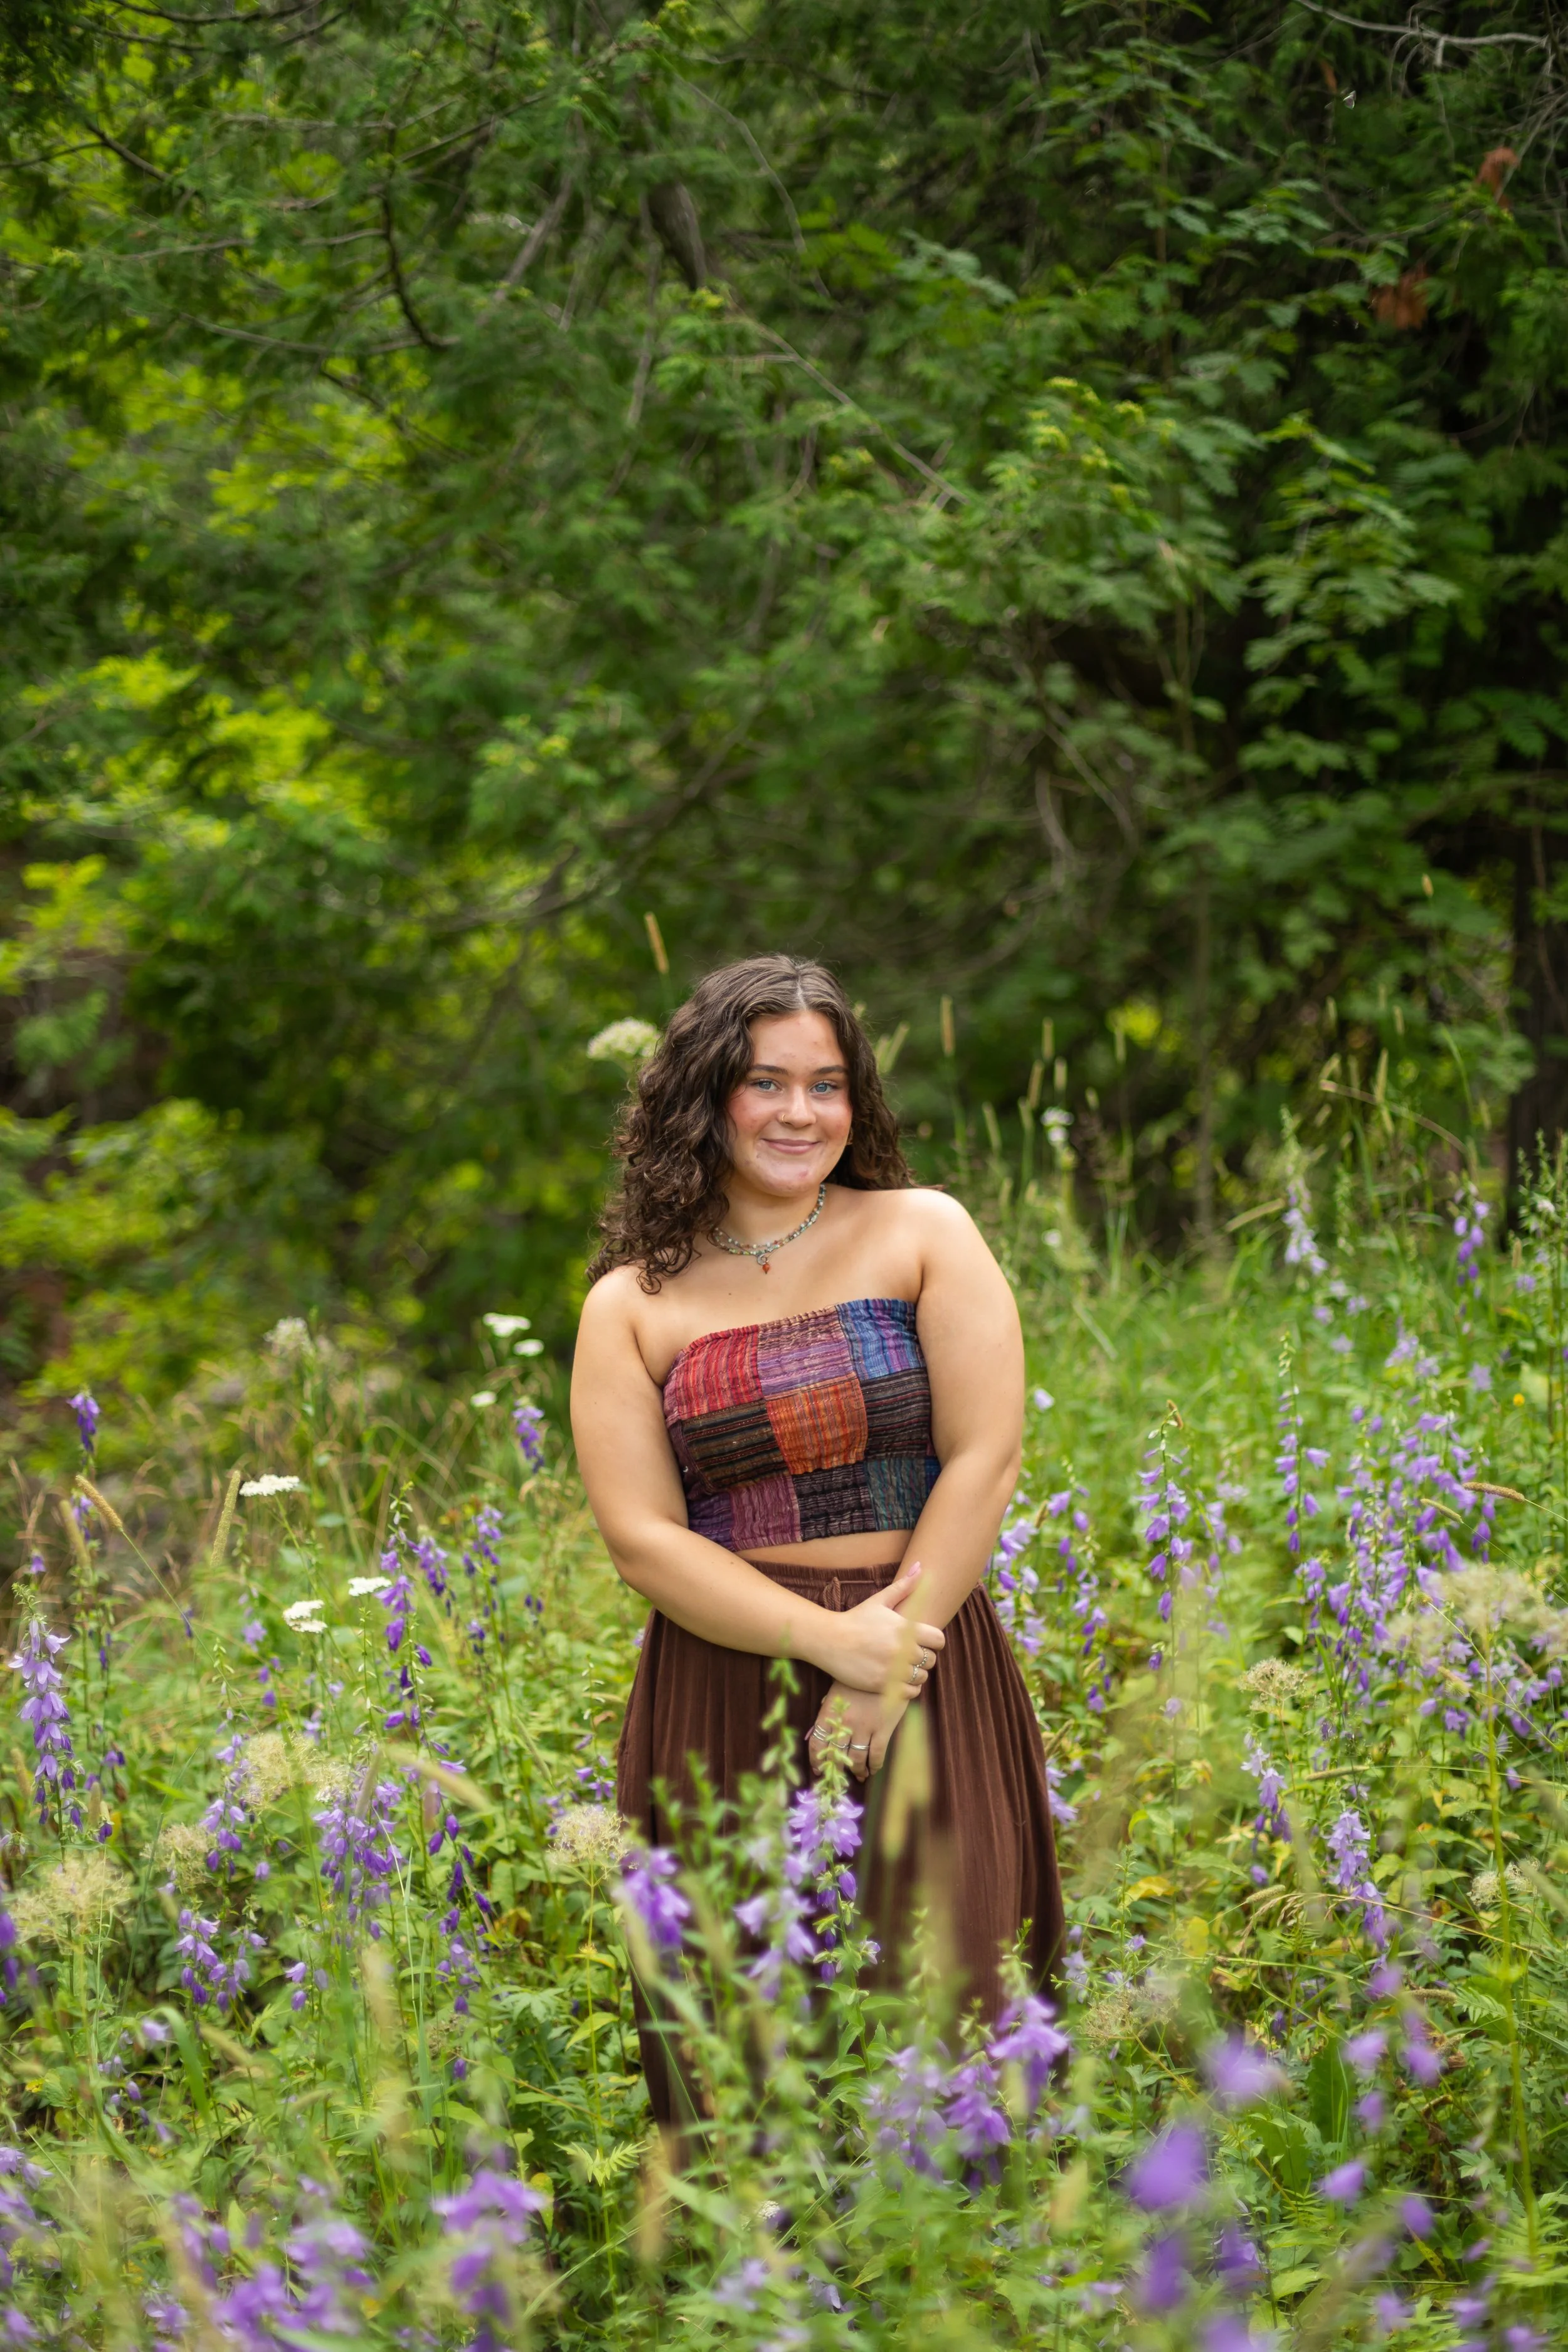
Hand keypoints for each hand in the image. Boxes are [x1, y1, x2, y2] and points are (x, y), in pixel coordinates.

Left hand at [807, 1681, 910, 1780]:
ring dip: (857, 1771)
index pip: (816, 1743)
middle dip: (837, 1770)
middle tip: (839, 1777)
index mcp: (830, 1713)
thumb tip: (821, 1730)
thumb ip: (830, 1710)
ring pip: (857, 1760)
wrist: (887, 1666)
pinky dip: (874, 1766)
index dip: (816, 1761)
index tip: (819, 1770)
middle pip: (836, 1756)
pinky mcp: (883, 1729)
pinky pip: (877, 1755)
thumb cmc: (859, 1678)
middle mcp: (844, 1723)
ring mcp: (864, 1728)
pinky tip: (873, 1768)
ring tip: (859, 1774)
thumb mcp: (837, 1690)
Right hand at [817, 1557, 943, 1695]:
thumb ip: (904, 1586)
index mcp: (905, 1628)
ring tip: (902, 1668)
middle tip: (909, 1655)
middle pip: (931, 1660)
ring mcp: (892, 1670)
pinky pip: (910, 1693)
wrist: (828, 1640)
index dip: (934, 1641)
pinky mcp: (882, 1686)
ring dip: (915, 1674)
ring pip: (922, 1678)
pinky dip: (908, 1689)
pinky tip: (896, 1680)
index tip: (923, 1642)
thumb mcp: (879, 1600)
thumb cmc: (856, 1619)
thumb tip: (921, 1566)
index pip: (939, 1640)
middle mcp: (901, 1650)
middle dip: (923, 1658)